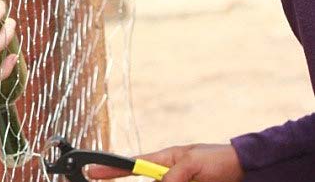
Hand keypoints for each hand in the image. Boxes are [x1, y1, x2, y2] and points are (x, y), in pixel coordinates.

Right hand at [85, 144, 242, 181]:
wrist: (245, 170)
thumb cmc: (219, 159)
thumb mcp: (194, 163)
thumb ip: (174, 174)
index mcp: (164, 159)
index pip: (132, 164)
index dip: (111, 169)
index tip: (93, 172)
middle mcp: (167, 174)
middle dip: (128, 181)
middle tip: (110, 179)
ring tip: (191, 178)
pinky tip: (193, 181)